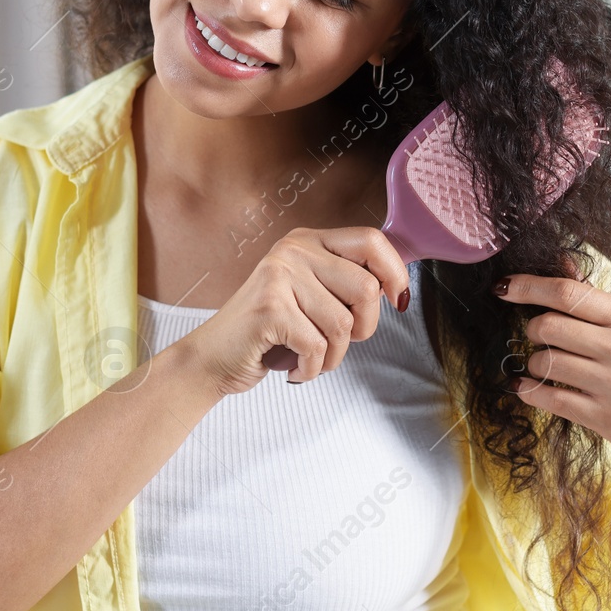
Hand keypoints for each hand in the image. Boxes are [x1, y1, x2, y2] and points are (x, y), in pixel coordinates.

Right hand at [179, 227, 409, 394]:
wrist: (212, 357)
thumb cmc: (267, 332)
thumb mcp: (309, 294)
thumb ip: (344, 283)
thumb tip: (397, 287)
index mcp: (308, 240)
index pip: (371, 241)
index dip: (395, 272)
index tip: (397, 300)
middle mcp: (294, 250)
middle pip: (367, 289)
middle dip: (362, 329)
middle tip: (334, 342)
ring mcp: (279, 276)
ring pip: (344, 325)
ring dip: (332, 357)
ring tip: (307, 357)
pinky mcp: (270, 309)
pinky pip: (318, 347)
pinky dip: (311, 369)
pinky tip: (292, 366)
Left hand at [493, 258, 610, 478]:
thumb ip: (595, 297)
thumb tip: (561, 261)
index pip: (569, 293)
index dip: (529, 287)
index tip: (503, 287)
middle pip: (549, 326)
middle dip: (532, 330)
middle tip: (538, 336)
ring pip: (546, 362)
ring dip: (533, 363)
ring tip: (544, 365)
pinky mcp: (608, 418)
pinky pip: (549, 398)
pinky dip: (529, 390)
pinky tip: (526, 386)